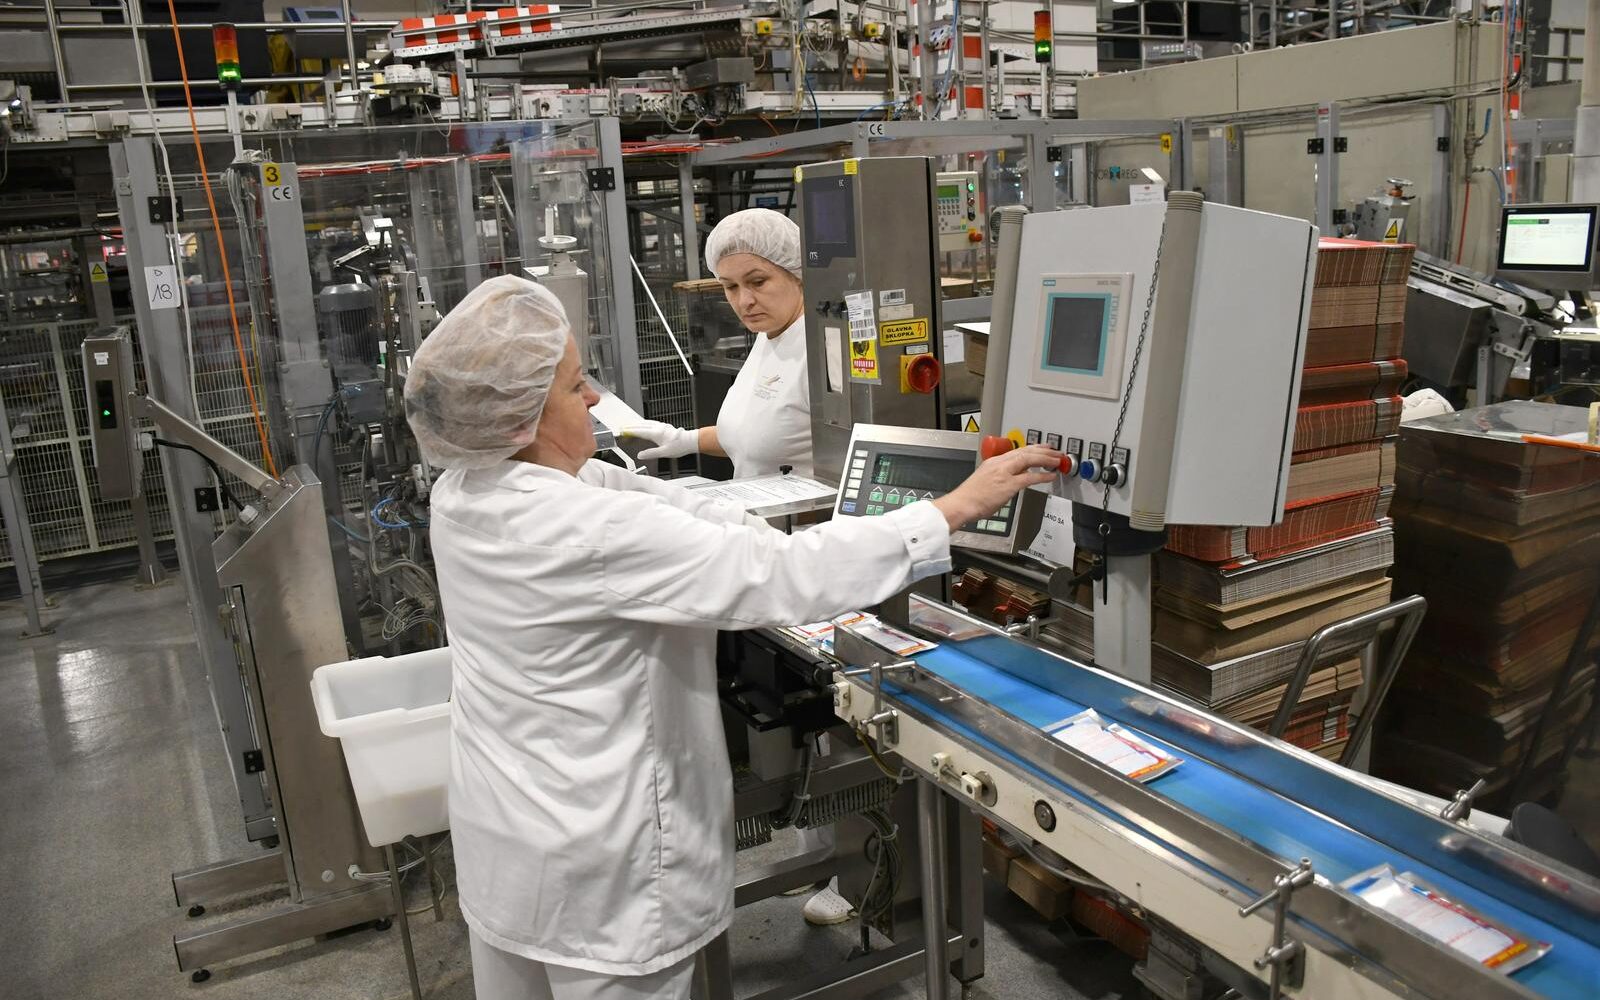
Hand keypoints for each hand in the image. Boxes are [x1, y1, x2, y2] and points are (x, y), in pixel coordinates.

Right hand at [620, 420, 699, 459]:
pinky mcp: (665, 426)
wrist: (690, 441)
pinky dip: (644, 423)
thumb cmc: (680, 446)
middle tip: (623, 427)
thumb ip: (651, 453)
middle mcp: (658, 427)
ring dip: (637, 423)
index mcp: (656, 433)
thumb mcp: (664, 453)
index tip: (622, 431)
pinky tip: (644, 424)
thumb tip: (640, 455)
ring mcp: (662, 426)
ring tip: (630, 425)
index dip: (630, 431)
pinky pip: (651, 422)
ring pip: (646, 422)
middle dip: (631, 426)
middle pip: (641, 425)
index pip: (639, 431)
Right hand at [931, 445, 1061, 531]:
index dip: (1032, 448)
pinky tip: (1051, 476)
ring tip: (1057, 460)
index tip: (1042, 447)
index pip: (1017, 451)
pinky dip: (1042, 476)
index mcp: (993, 462)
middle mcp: (999, 464)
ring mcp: (1004, 473)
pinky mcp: (1008, 485)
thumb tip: (1013, 479)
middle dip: (1043, 450)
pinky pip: (1030, 478)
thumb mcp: (985, 481)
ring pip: (1029, 459)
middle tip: (1055, 451)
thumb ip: (1000, 477)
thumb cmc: (971, 497)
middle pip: (1025, 451)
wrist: (961, 504)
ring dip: (1045, 459)